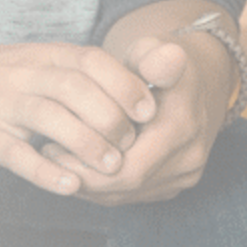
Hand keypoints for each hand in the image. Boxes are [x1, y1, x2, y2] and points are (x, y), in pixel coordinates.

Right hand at [0, 32, 153, 196]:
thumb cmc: (14, 73)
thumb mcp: (50, 60)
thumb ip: (90, 74)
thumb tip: (147, 94)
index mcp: (51, 55)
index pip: (93, 62)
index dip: (125, 85)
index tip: (150, 110)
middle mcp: (28, 76)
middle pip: (75, 89)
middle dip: (110, 117)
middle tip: (132, 143)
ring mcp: (4, 105)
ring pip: (49, 118)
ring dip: (86, 143)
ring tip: (112, 165)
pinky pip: (16, 154)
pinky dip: (46, 171)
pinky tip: (72, 185)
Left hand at [49, 33, 231, 204]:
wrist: (197, 82)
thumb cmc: (161, 65)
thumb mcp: (153, 51)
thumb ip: (153, 57)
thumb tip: (166, 59)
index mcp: (183, 125)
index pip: (128, 168)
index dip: (84, 164)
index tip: (51, 146)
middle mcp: (190, 156)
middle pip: (124, 185)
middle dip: (82, 175)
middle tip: (49, 154)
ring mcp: (185, 173)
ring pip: (126, 195)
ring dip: (88, 182)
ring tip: (60, 158)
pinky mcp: (176, 183)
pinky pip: (132, 195)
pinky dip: (103, 185)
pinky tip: (82, 164)